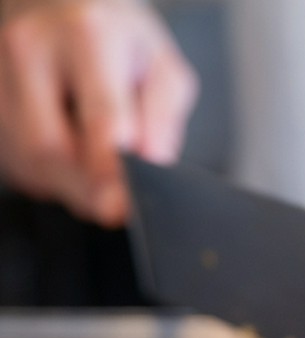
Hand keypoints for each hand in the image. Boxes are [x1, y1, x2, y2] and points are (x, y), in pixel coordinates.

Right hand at [0, 0, 197, 226]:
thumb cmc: (114, 33)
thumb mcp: (159, 63)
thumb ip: (162, 116)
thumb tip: (151, 162)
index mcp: (87, 34)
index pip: (101, 119)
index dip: (112, 173)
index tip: (121, 208)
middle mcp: (29, 46)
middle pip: (50, 147)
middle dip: (84, 191)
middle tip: (112, 209)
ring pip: (24, 158)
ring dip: (64, 183)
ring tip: (94, 169)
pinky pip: (9, 155)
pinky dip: (41, 171)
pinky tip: (64, 154)